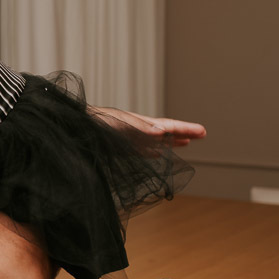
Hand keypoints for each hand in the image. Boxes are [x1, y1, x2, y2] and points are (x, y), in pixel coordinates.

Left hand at [92, 107, 206, 146]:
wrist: (76, 127)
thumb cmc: (95, 124)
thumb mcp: (120, 125)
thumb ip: (140, 130)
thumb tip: (162, 132)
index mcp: (139, 124)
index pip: (168, 126)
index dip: (185, 129)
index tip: (203, 131)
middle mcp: (136, 130)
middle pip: (166, 131)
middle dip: (183, 133)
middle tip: (202, 134)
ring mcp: (128, 138)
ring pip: (155, 141)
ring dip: (171, 142)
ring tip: (185, 143)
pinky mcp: (119, 148)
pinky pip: (140, 150)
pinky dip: (151, 151)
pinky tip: (156, 154)